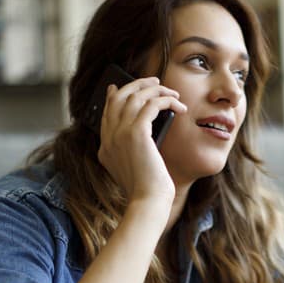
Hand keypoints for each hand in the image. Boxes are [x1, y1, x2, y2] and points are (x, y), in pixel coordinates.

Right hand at [97, 77, 187, 203]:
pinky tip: (178, 106)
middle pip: (119, 98)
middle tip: (154, 81)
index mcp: (105, 147)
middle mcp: (109, 137)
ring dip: (156, 90)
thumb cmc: (147, 189)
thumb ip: (130, 150)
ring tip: (172, 93)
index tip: (121, 86)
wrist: (148, 201)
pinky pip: (151, 104)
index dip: (115, 96)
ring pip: (136, 96)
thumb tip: (142, 132)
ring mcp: (119, 134)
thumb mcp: (133, 168)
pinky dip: (166, 100)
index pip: (107, 112)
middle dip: (137, 85)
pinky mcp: (136, 133)